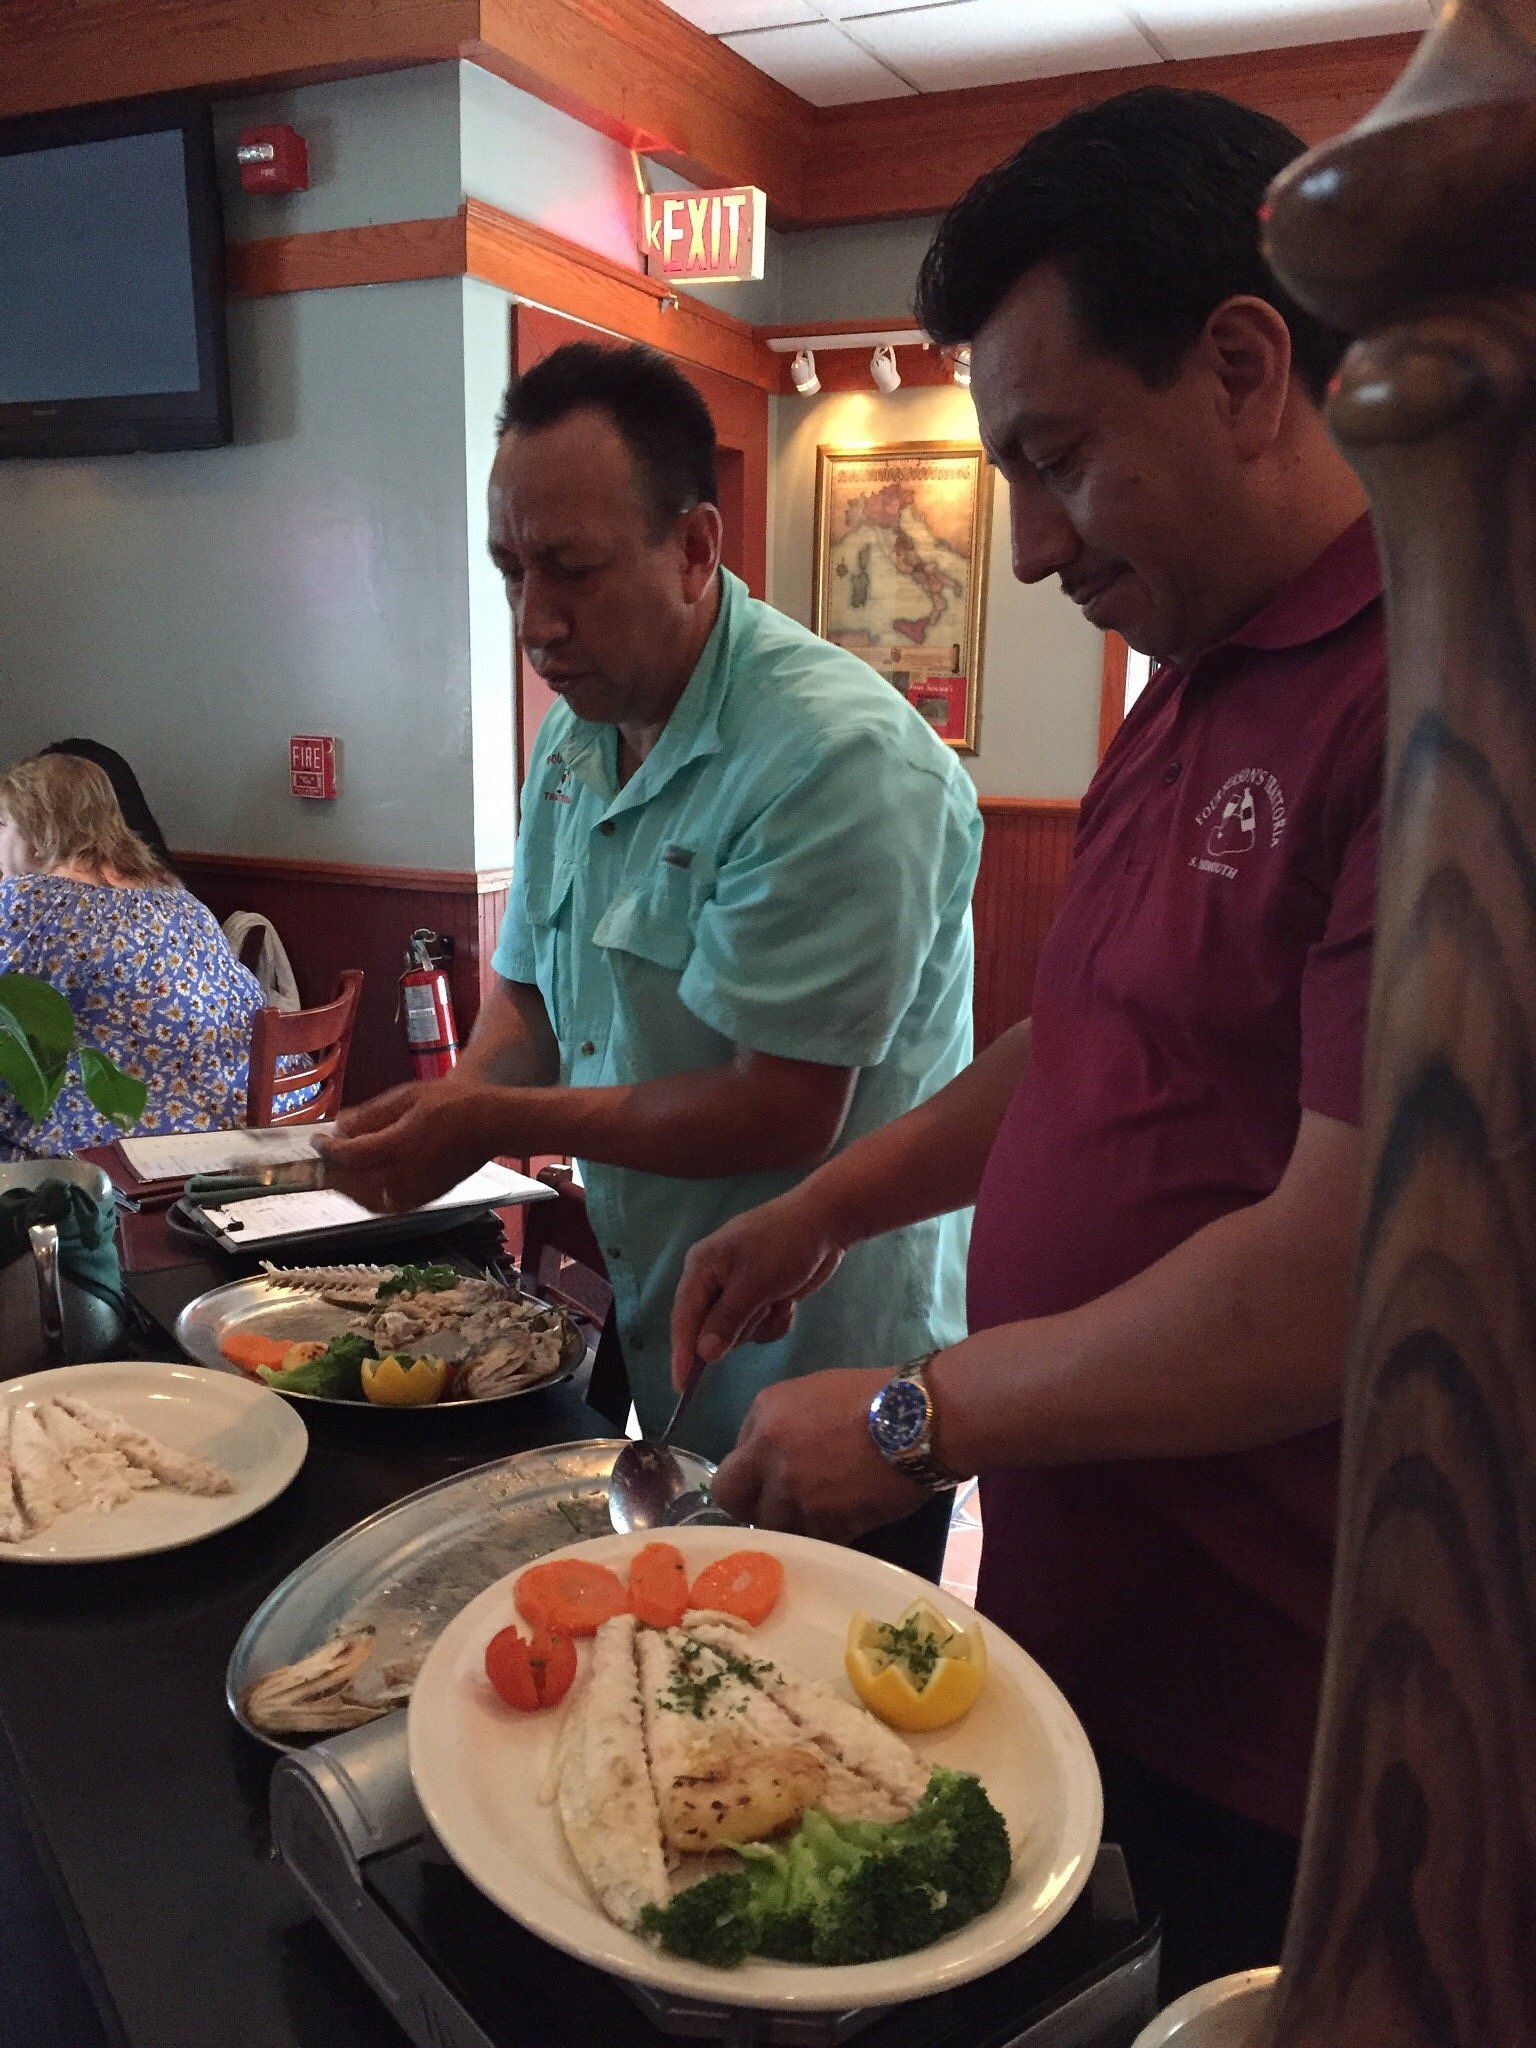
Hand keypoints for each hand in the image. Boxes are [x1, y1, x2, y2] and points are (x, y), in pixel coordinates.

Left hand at [319, 1080, 503, 1211]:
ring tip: (337, 1170)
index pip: (350, 1155)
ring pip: (365, 1199)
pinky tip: (362, 1181)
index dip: (328, 1149)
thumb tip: (340, 1126)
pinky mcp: (423, 1200)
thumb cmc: (451, 1103)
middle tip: (322, 1156)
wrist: (489, 1125)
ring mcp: (415, 1191)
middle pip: (353, 1181)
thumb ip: (371, 1114)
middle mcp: (405, 1174)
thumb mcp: (407, 1096)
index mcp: (400, 1145)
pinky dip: (366, 1196)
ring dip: (346, 1187)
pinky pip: (384, 1205)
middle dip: (331, 1169)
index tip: (317, 1139)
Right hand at [669, 1192, 845, 1390]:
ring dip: (762, 1322)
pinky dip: (776, 1320)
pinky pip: (760, 1327)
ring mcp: (739, 1289)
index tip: (683, 1388)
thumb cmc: (784, 1244)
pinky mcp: (762, 1296)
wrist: (826, 1221)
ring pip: (739, 1332)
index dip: (682, 1353)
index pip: (684, 1318)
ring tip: (778, 1297)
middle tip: (763, 1305)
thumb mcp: (754, 1283)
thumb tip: (703, 1354)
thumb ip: (726, 1321)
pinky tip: (787, 1301)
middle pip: (712, 1330)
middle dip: (740, 1327)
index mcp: (702, 1268)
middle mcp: (714, 1280)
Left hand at [712, 1368, 928, 1540]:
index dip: (753, 1475)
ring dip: (793, 1523)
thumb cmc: (874, 1396)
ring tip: (825, 1513)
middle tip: (779, 1509)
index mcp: (764, 1413)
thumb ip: (780, 1424)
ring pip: (773, 1525)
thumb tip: (767, 1458)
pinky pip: (812, 1538)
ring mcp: (792, 1489)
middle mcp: (767, 1452)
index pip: (733, 1458)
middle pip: (733, 1498)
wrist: (919, 1417)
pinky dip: (828, 1533)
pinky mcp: (822, 1521)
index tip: (772, 1481)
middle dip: (752, 1506)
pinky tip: (848, 1518)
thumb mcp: (813, 1393)